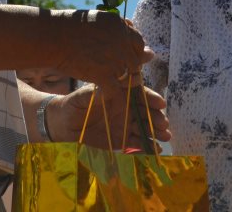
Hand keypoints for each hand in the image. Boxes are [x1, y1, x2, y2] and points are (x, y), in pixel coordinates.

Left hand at [47, 82, 170, 151]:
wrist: (66, 124)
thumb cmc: (76, 103)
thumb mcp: (86, 95)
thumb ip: (102, 90)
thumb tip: (116, 82)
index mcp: (121, 94)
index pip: (140, 94)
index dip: (151, 98)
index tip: (160, 103)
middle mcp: (128, 108)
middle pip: (146, 112)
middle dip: (157, 117)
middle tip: (163, 123)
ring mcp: (127, 124)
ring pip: (145, 127)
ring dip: (156, 132)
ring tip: (165, 136)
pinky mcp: (123, 140)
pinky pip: (137, 143)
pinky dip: (147, 146)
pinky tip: (156, 150)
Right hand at [53, 10, 153, 88]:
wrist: (53, 37)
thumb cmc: (71, 26)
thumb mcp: (99, 19)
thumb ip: (120, 30)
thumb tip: (140, 40)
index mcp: (121, 27)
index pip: (138, 43)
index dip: (131, 51)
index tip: (121, 55)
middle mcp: (122, 42)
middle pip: (135, 62)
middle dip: (127, 67)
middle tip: (114, 70)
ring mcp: (115, 60)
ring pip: (128, 77)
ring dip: (119, 81)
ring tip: (106, 79)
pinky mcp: (104, 75)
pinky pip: (115, 90)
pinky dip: (109, 93)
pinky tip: (101, 90)